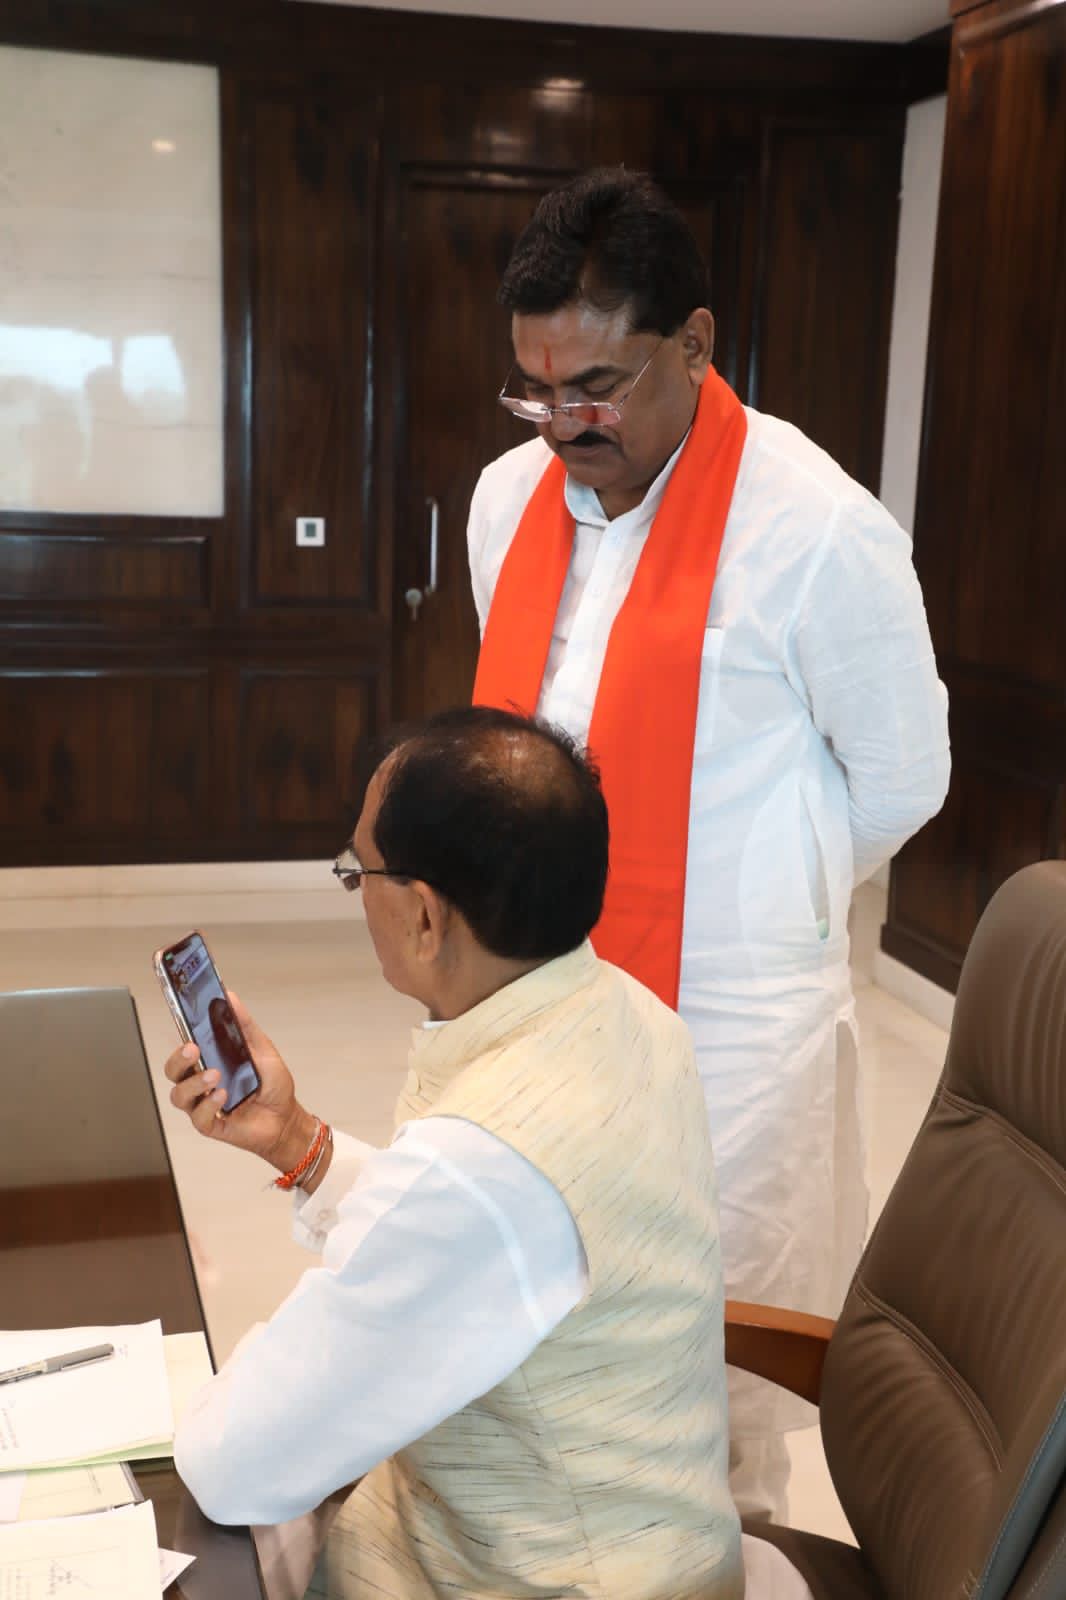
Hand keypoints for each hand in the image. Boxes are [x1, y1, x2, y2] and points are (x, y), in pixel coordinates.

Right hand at [164, 991, 316, 1173]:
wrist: (286, 1117)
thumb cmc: (272, 1086)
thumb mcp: (262, 1048)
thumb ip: (244, 1024)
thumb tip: (229, 997)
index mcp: (210, 1062)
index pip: (184, 1049)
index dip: (178, 1037)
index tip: (181, 1023)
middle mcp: (202, 1083)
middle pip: (173, 1071)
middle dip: (178, 1059)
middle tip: (193, 1048)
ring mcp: (204, 1104)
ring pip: (179, 1095)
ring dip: (194, 1083)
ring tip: (215, 1074)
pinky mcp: (211, 1125)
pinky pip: (198, 1117)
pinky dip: (208, 1105)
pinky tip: (222, 1096)